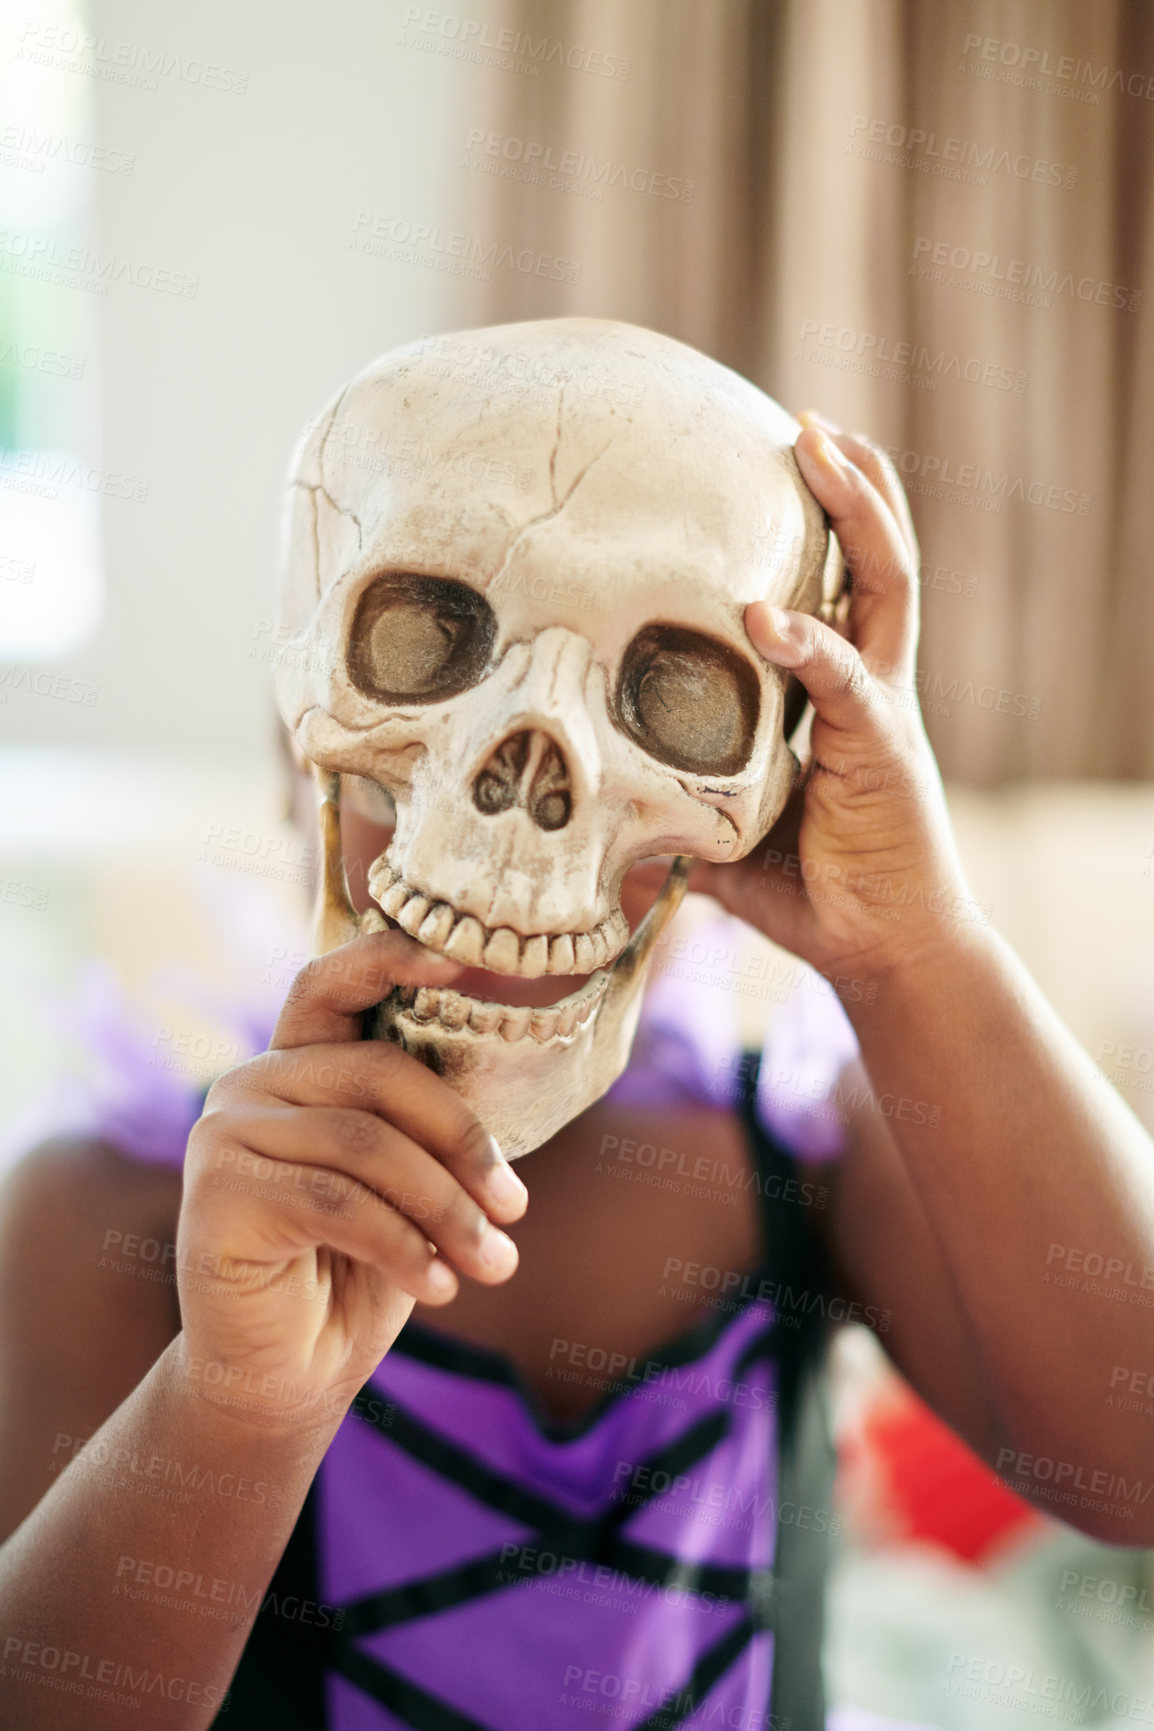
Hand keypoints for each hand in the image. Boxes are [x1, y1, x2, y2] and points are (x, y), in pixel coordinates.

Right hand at [175, 930, 527, 1429]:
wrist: (286, 1376)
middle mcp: (252, 1081)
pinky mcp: (218, 1191)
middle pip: (379, 1074)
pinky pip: (339, 1202)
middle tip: (515, 1211)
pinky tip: (437, 1286)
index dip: (389, 957)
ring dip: (447, 1210)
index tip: (461, 955)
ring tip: (493, 1264)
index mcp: (298, 1063)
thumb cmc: (357, 1271)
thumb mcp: (407, 1185)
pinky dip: (404, 1246)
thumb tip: (516, 1079)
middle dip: (462, 1144)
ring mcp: (225, 1130)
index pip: (334, 987)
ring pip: (368, 1146)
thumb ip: (426, 1126)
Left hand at [682, 415, 973, 980]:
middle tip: (807, 421)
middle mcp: (870, 683)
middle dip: (848, 484)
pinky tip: (762, 614)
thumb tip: (599, 804)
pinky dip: (806, 643)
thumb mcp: (729, 827)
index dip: (823, 520)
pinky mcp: (882, 751)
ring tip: (818, 447)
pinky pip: (843, 683)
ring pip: (884, 586)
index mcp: (838, 692)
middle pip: (877, 558)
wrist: (881, 949)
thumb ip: (678, 799)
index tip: (779, 460)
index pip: (840, 584)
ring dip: (853, 512)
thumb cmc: (811, 887)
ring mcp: (882, 709)